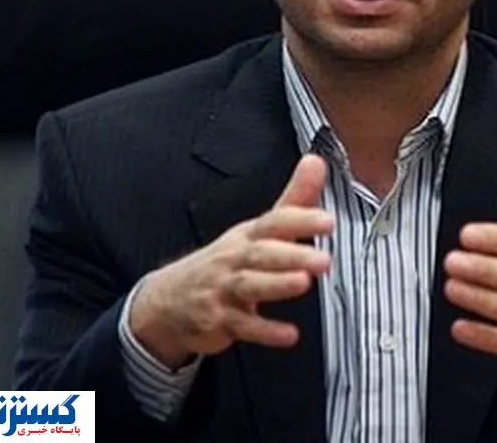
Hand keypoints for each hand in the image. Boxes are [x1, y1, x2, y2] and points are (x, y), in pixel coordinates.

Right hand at [129, 154, 333, 368]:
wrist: (168, 300)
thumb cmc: (227, 260)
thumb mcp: (258, 229)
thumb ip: (294, 200)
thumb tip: (317, 161)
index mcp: (248, 234)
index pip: (274, 222)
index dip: (300, 219)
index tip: (328, 220)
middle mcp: (234, 258)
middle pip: (262, 253)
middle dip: (293, 255)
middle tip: (324, 259)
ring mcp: (223, 289)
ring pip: (249, 286)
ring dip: (276, 285)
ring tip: (304, 283)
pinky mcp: (217, 320)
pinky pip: (241, 326)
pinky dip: (265, 331)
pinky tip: (289, 335)